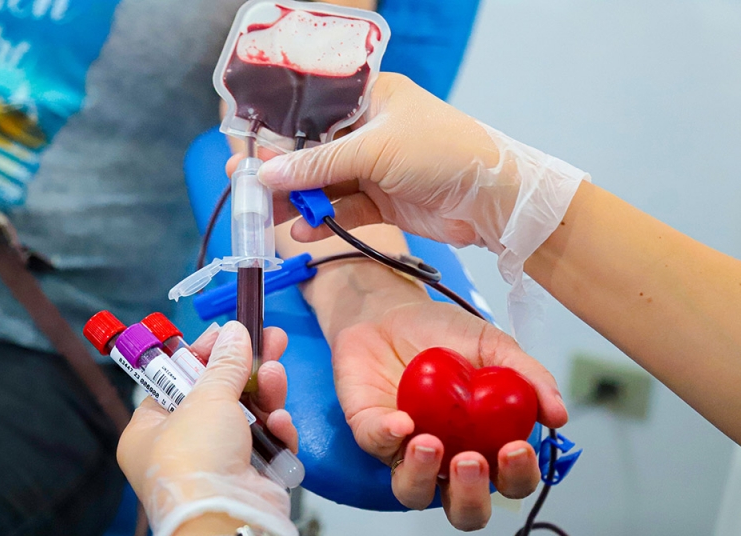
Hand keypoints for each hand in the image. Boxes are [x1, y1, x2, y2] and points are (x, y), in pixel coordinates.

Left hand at [117, 321, 301, 535]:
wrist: (226, 520)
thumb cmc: (197, 455)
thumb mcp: (207, 398)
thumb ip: (225, 364)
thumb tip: (236, 330)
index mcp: (152, 428)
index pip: (177, 380)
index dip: (204, 353)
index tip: (231, 331)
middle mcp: (182, 446)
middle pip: (219, 394)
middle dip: (248, 368)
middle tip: (274, 338)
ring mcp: (219, 463)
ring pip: (249, 415)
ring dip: (265, 393)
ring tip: (277, 374)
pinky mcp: (252, 477)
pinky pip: (267, 443)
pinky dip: (276, 431)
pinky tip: (281, 423)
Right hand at [256, 72, 586, 285]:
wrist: (493, 200)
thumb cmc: (442, 152)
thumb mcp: (376, 149)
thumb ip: (320, 164)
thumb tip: (268, 174)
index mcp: (372, 100)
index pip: (314, 113)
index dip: (280, 132)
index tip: (249, 150)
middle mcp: (371, 132)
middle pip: (315, 153)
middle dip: (283, 172)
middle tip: (247, 187)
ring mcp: (377, 169)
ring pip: (327, 185)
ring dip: (299, 202)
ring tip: (267, 217)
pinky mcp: (384, 202)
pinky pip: (345, 211)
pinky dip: (325, 222)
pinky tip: (304, 232)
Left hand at [322, 268, 566, 530]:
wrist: (392, 308)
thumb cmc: (444, 334)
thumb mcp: (494, 346)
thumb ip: (529, 377)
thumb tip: (559, 414)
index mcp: (485, 444)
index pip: (510, 481)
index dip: (518, 476)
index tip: (517, 447)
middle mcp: (447, 458)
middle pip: (463, 509)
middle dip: (470, 495)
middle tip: (471, 461)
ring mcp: (405, 449)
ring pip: (412, 492)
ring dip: (422, 475)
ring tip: (430, 442)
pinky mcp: (369, 430)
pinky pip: (377, 446)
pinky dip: (388, 436)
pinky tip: (401, 420)